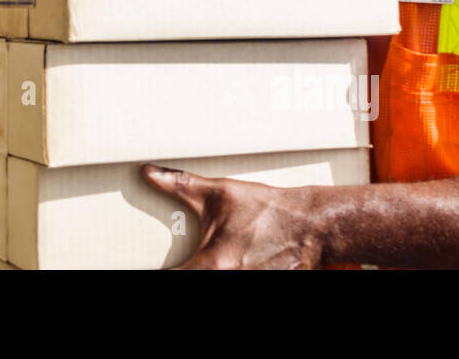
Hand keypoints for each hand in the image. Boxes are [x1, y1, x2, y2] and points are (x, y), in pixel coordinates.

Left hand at [141, 164, 324, 268]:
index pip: (173, 278)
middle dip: (186, 269)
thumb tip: (149, 173)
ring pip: (213, 285)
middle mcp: (229, 279)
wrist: (310, 225)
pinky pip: (237, 282)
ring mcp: (249, 284)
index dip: (158, 273)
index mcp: (214, 264)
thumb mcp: (220, 193)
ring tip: (211, 258)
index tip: (148, 265)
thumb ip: (181, 185)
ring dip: (207, 269)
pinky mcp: (264, 285)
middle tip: (184, 259)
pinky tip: (230, 261)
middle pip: (192, 280)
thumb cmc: (265, 209)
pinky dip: (226, 271)